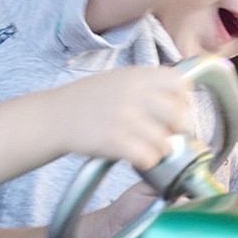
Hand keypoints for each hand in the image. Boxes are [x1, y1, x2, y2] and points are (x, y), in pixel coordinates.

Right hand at [54, 66, 189, 171]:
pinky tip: (136, 157)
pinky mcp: (114, 141)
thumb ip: (148, 85)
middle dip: (176, 130)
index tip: (175, 110)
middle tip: (164, 134)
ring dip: (160, 150)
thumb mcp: (119, 79)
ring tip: (146, 147)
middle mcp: (134, 94)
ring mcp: (124, 117)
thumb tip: (182, 101)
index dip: (183, 100)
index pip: (180, 83)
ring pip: (166, 142)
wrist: (54, 116)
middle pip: (179, 116)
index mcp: (137, 75)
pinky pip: (148, 157)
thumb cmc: (88, 100)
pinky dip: (146, 161)